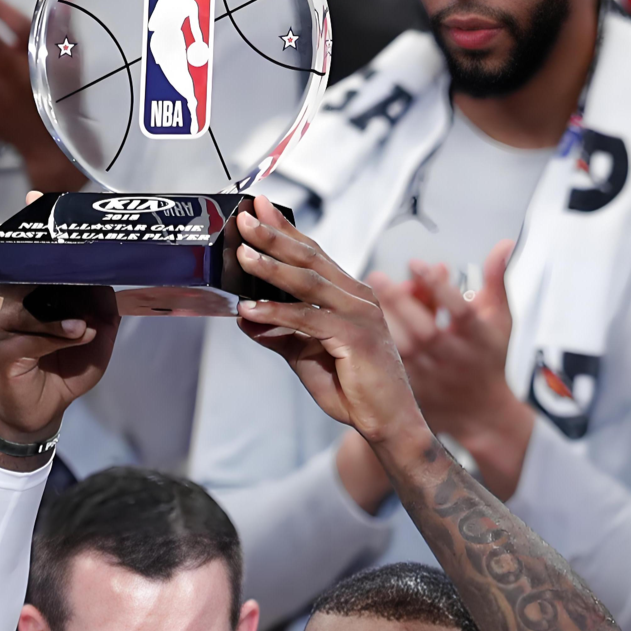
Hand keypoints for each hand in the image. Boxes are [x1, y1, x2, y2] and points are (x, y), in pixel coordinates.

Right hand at [0, 286, 119, 454]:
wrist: (43, 411)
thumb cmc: (65, 373)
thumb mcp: (94, 342)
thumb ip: (103, 315)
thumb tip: (108, 287)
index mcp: (37, 298)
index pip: (53, 275)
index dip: (76, 272)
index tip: (101, 270)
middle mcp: (17, 307)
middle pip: (38, 288)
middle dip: (67, 288)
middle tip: (92, 290)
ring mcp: (7, 328)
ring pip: (32, 313)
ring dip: (61, 318)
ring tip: (83, 326)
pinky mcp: (4, 353)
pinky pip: (29, 341)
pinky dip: (55, 338)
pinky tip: (76, 336)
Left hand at [234, 196, 424, 449]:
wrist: (386, 421)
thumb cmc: (353, 389)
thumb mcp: (305, 355)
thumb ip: (279, 333)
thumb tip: (244, 316)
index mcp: (349, 295)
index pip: (313, 255)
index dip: (286, 230)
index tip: (258, 208)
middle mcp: (357, 297)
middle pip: (310, 258)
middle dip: (275, 236)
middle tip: (245, 218)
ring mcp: (359, 314)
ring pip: (309, 282)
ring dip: (273, 266)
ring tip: (243, 255)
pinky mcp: (355, 337)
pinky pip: (309, 318)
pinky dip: (277, 312)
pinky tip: (251, 309)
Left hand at [368, 241, 533, 498]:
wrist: (480, 413)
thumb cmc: (488, 355)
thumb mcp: (500, 318)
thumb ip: (497, 278)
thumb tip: (505, 241)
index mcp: (478, 339)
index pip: (460, 311)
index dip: (438, 287)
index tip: (416, 263)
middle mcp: (453, 360)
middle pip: (425, 332)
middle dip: (400, 303)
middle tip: (376, 277)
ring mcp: (431, 377)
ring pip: (402, 350)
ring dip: (383, 322)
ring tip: (365, 296)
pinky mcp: (411, 389)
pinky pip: (388, 364)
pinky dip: (375, 342)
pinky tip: (361, 321)